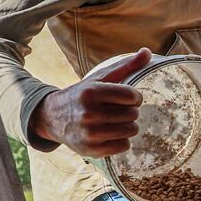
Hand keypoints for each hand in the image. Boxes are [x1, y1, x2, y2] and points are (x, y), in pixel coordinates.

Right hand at [29, 49, 149, 157]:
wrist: (52, 117)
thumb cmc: (83, 95)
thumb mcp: (100, 78)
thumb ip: (126, 66)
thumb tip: (148, 52)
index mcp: (91, 92)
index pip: (132, 96)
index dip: (135, 97)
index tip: (128, 98)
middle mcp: (89, 113)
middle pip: (133, 114)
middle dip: (130, 111)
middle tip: (118, 110)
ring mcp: (89, 133)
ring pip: (131, 130)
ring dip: (128, 126)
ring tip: (115, 121)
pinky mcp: (91, 149)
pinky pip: (124, 146)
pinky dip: (122, 140)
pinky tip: (110, 134)